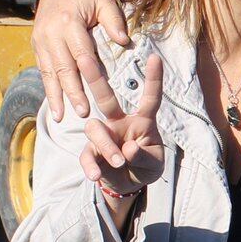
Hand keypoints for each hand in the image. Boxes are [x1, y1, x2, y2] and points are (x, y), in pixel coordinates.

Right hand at [34, 0, 130, 119]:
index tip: (99, 94)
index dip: (91, 76)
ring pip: (50, 73)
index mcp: (69, 22)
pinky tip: (55, 108)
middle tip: (84, 112)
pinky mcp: (37, 48)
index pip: (82, 53)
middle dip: (74, 92)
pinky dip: (49, 90)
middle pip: (64, 68)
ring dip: (57, 96)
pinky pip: (43, 72)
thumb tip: (124, 41)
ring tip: (62, 117)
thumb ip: (114, 20)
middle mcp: (51, 33)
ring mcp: (41, 41)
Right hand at [81, 55, 164, 196]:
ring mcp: (103, 136)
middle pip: (106, 98)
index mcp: (141, 120)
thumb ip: (143, 156)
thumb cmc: (145, 165)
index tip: (155, 57)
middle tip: (85, 60)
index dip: (153, 79)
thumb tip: (127, 149)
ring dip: (106, 145)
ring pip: (94, 129)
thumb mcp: (153, 164)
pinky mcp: (92, 153)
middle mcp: (119, 122)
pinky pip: (87, 155)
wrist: (129, 184)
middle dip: (95, 78)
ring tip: (119, 162)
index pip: (149, 98)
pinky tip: (95, 175)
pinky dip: (91, 166)